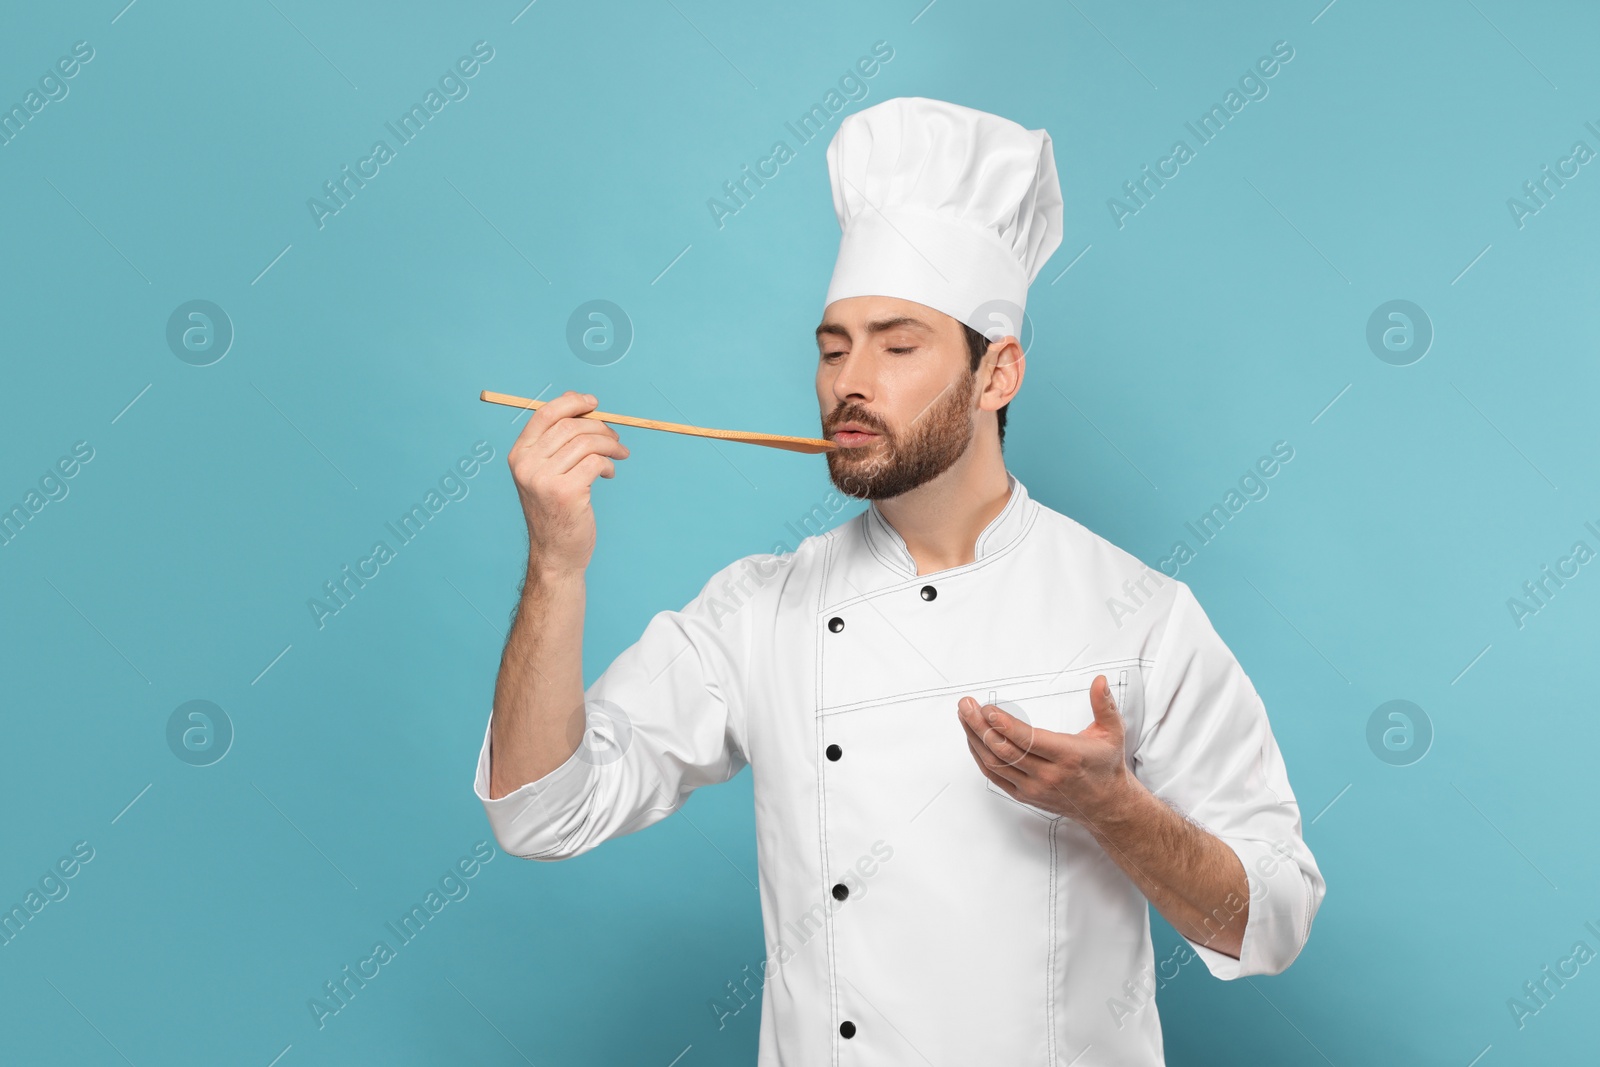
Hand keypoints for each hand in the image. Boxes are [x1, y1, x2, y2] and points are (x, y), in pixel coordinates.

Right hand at [506, 390, 630, 573]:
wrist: (555, 553)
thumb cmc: (554, 511)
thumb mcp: (544, 474)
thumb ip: (555, 443)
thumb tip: (581, 405)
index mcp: (519, 455)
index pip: (545, 414)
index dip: (572, 402)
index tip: (593, 403)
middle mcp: (527, 465)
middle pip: (570, 426)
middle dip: (599, 426)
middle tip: (615, 437)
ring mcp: (545, 479)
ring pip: (587, 442)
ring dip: (609, 444)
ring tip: (618, 454)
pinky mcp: (567, 492)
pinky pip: (596, 462)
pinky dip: (608, 463)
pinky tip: (609, 473)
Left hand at [957, 675, 1143, 829]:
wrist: (1106, 805)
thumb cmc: (1105, 766)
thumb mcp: (1112, 733)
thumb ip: (1104, 704)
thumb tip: (1099, 681)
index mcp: (1067, 756)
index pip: (1028, 740)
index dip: (1004, 724)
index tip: (986, 709)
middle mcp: (1047, 775)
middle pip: (1004, 750)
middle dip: (980, 725)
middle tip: (966, 705)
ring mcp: (1033, 787)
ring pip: (994, 763)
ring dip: (975, 738)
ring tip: (964, 716)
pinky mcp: (1024, 795)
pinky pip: (994, 776)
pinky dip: (979, 756)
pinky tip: (973, 738)